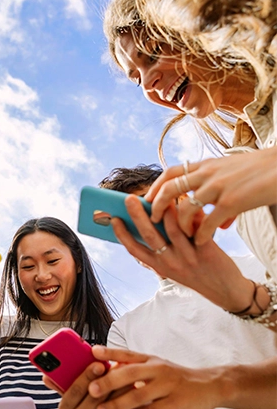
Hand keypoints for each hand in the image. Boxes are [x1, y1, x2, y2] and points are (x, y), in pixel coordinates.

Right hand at [43, 361, 124, 408]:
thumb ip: (62, 384)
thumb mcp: (72, 399)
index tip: (98, 363)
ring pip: (110, 403)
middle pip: (94, 396)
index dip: (87, 375)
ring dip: (121, 385)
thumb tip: (45, 377)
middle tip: (117, 363)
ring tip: (128, 370)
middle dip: (107, 378)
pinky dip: (129, 399)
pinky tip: (134, 386)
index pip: (75, 389)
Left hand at [87, 346, 226, 408]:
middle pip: (129, 372)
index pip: (127, 353)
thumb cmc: (174, 377)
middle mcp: (157, 369)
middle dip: (109, 381)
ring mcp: (166, 385)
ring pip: (138, 394)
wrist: (208, 386)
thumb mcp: (155, 366)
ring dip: (118, 403)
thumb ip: (135, 367)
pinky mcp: (175, 402)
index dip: (110, 352)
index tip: (93, 352)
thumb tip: (109, 367)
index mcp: (150, 359)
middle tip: (91, 389)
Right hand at [111, 195, 254, 311]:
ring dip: (165, 210)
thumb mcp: (172, 267)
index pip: (134, 250)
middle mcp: (170, 263)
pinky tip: (186, 202)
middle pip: (149, 236)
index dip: (122, 234)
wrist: (226, 291)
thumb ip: (160, 249)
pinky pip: (195, 229)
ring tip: (162, 195)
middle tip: (128, 198)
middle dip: (137, 216)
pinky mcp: (206, 252)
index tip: (113, 219)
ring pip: (172, 229)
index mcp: (158, 266)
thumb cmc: (196, 273)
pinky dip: (189, 214)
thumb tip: (148, 219)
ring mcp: (187, 258)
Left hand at [145, 148, 276, 244]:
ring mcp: (218, 187)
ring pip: (184, 208)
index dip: (155, 187)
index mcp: (206, 166)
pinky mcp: (232, 201)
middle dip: (156, 206)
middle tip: (152, 220)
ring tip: (181, 236)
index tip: (147, 199)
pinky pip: (208, 222)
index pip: (171, 172)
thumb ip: (222, 198)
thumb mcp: (234, 177)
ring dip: (179, 226)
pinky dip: (201, 235)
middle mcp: (207, 174)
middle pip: (169, 188)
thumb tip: (220, 223)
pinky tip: (201, 242)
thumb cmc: (261, 173)